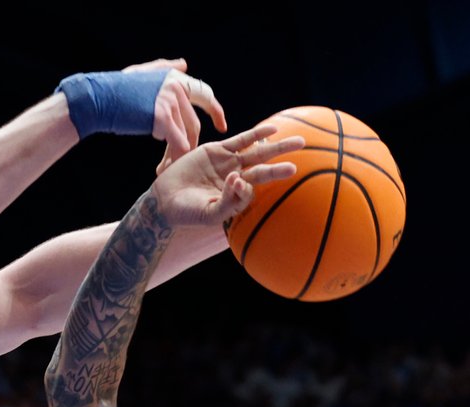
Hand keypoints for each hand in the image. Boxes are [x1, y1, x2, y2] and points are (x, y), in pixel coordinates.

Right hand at [118, 58, 227, 171]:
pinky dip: (173, 156)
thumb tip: (184, 64)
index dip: (216, 111)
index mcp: (175, 77)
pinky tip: (163, 167)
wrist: (96, 98)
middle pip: (194, 122)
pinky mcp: (162, 115)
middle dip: (191, 144)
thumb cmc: (115, 89)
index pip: (205, 94)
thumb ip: (165, 69)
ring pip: (185, 135)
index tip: (222, 126)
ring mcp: (170, 100)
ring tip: (166, 167)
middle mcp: (176, 86)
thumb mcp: (143, 74)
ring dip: (177, 154)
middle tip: (186, 160)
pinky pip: (177, 142)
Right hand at [150, 124, 303, 228]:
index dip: (250, 185)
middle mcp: (236, 179)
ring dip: (277, 147)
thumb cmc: (187, 213)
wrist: (164, 200)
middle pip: (265, 168)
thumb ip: (228, 202)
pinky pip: (240, 141)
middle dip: (283, 161)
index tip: (238, 181)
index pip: (254, 189)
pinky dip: (256, 135)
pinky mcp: (217, 151)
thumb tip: (241, 180)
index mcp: (236, 197)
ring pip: (257, 153)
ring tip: (299, 141)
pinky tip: (272, 129)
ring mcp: (228, 164)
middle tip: (304, 152)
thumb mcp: (208, 214)